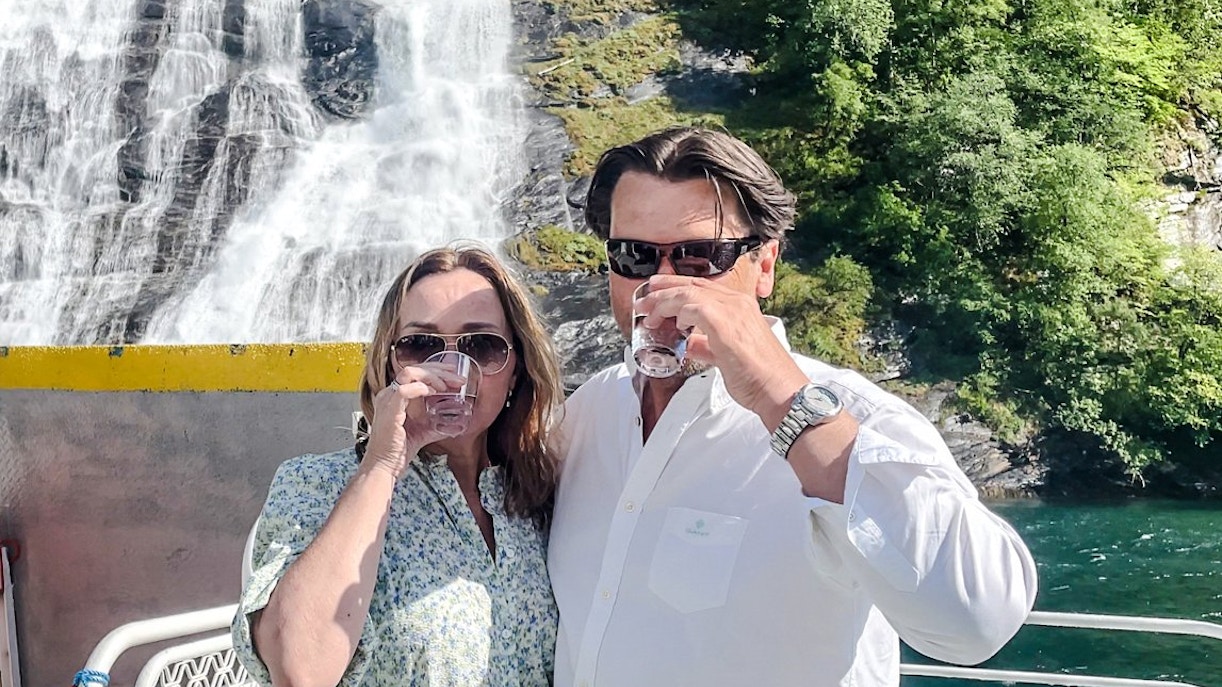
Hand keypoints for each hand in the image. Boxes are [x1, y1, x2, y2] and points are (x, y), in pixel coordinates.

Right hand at [362, 362, 465, 477]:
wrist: (383, 466)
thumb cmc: (397, 451)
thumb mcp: (422, 432)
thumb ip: (435, 424)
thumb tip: (455, 423)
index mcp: (394, 397)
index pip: (416, 373)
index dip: (437, 372)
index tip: (455, 377)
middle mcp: (389, 394)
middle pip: (414, 369)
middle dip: (440, 371)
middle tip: (458, 379)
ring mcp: (387, 401)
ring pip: (409, 373)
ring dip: (432, 376)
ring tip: (448, 385)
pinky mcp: (389, 411)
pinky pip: (404, 391)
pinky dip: (421, 388)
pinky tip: (434, 392)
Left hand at [638, 275, 807, 428]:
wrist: (779, 391)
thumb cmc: (759, 378)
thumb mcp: (726, 357)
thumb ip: (707, 347)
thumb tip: (690, 344)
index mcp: (740, 307)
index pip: (702, 288)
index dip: (676, 288)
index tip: (657, 292)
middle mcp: (737, 303)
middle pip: (692, 285)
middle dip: (663, 290)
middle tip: (644, 299)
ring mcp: (733, 311)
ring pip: (688, 293)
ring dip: (663, 302)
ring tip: (647, 313)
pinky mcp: (725, 324)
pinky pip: (694, 308)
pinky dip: (679, 312)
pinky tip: (674, 324)